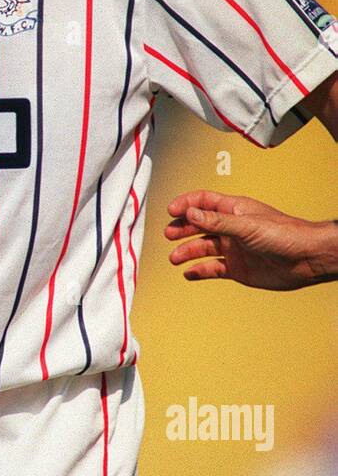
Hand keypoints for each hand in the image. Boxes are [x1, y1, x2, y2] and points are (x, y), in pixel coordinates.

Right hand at [164, 189, 337, 289]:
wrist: (306, 258)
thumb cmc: (285, 234)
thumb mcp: (246, 225)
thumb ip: (217, 221)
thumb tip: (191, 213)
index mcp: (235, 210)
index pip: (204, 202)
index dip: (187, 204)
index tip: (171, 210)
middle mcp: (232, 228)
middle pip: (200, 225)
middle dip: (183, 228)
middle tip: (169, 234)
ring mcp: (234, 248)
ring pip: (204, 248)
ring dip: (188, 251)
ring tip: (176, 258)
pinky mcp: (237, 268)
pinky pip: (213, 269)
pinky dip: (199, 271)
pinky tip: (190, 273)